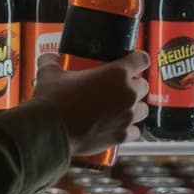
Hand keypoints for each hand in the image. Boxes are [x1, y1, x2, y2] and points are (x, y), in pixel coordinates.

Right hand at [30, 51, 150, 156]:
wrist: (49, 131)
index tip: (132, 62)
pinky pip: (135, 131)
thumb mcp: (50, 73)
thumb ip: (52, 61)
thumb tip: (51, 58)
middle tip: (117, 88)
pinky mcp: (122, 135)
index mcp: (116, 73)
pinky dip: (129, 129)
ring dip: (135, 107)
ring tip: (120, 108)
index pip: (142, 59)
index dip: (137, 59)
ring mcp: (127, 116)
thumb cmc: (53, 100)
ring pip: (143, 109)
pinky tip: (117, 127)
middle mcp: (128, 93)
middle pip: (143, 85)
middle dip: (133, 85)